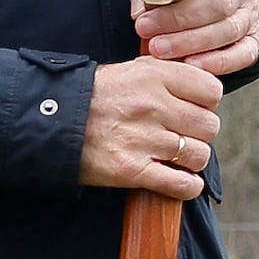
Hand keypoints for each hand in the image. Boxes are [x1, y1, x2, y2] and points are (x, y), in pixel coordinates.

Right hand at [80, 55, 227, 197]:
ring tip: (173, 156)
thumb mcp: (130, 71)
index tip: (192, 107)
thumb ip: (168, 76)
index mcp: (153, 75)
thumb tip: (205, 90)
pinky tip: (179, 181)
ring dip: (191, 160)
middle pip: (209, 126)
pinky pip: (182, 185)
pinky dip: (187, 187)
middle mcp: (151, 105)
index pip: (211, 91)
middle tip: (181, 134)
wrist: (46, 120)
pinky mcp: (131, 170)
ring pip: (199, 156)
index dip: (206, 103)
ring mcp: (142, 139)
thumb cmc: (92, 96)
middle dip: (199, 133)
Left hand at [134, 0, 258, 78]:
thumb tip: (140, 11)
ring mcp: (249, 14)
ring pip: (228, 30)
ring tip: (157, 49)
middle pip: (219, 2)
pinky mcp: (253, 40)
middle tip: (144, 28)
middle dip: (180, 18)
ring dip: (190, 42)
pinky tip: (191, 64)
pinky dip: (218, 62)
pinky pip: (243, 55)